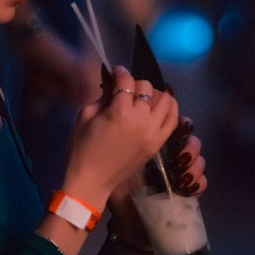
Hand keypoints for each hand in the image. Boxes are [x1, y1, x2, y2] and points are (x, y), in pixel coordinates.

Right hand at [62, 66, 178, 207]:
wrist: (91, 181)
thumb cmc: (81, 149)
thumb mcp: (85, 116)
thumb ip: (102, 98)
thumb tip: (114, 88)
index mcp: (120, 112)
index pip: (126, 81)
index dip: (119, 72)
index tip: (115, 73)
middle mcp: (142, 119)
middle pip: (147, 87)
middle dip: (135, 84)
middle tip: (125, 91)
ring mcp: (153, 132)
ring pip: (166, 100)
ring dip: (154, 94)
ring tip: (144, 99)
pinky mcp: (158, 143)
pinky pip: (173, 119)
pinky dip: (169, 109)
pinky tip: (158, 108)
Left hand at [107, 117, 207, 242]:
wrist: (123, 220)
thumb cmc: (116, 188)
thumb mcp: (116, 160)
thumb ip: (122, 137)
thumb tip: (127, 117)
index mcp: (154, 146)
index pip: (174, 126)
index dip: (181, 123)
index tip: (180, 124)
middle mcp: (170, 158)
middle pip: (191, 140)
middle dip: (191, 143)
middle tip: (182, 153)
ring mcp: (180, 175)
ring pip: (199, 159)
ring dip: (196, 162)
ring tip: (184, 172)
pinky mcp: (187, 194)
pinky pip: (202, 183)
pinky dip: (199, 182)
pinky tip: (188, 186)